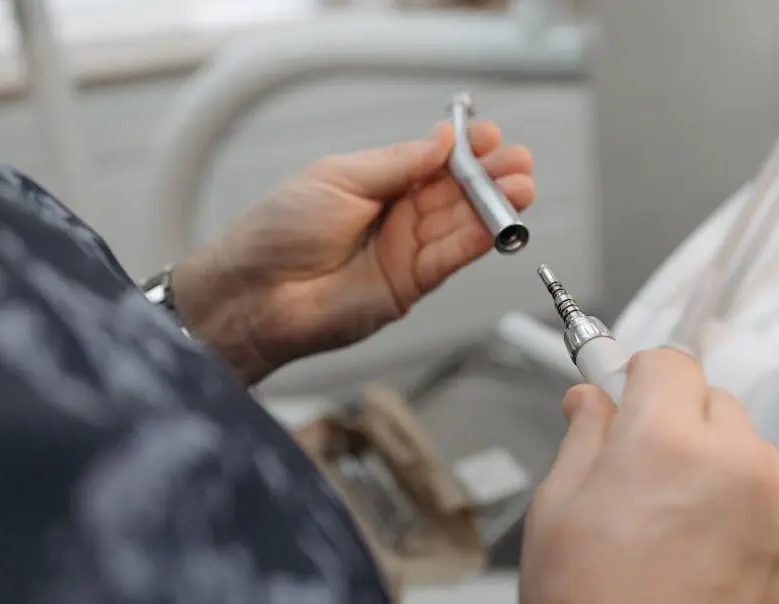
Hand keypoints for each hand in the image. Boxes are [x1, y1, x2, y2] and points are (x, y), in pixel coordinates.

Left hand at [172, 121, 534, 382]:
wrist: (257, 292)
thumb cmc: (279, 231)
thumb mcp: (339, 177)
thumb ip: (396, 163)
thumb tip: (441, 140)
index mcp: (376, 182)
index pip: (432, 161)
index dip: (464, 149)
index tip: (490, 136)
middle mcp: (396, 215)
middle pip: (455, 192)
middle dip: (490, 176)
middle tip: (519, 163)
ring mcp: (405, 250)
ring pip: (461, 224)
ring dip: (493, 207)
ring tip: (521, 189)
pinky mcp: (410, 285)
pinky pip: (451, 258)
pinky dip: (476, 241)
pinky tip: (497, 225)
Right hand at [520, 349, 778, 603]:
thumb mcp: (557, 516)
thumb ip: (582, 439)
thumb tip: (590, 402)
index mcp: (667, 443)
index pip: (668, 361)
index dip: (638, 378)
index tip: (627, 392)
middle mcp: (739, 466)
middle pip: (715, 402)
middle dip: (681, 426)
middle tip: (648, 474)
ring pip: (754, 452)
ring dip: (724, 471)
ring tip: (683, 530)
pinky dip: (758, 518)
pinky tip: (719, 558)